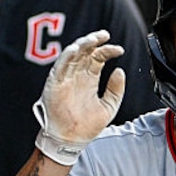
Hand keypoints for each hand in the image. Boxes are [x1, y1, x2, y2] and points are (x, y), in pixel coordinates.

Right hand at [33, 30, 126, 165]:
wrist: (71, 141)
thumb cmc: (87, 126)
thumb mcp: (109, 107)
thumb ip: (115, 89)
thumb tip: (120, 71)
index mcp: (89, 78)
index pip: (98, 57)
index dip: (108, 50)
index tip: (119, 50)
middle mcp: (77, 75)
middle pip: (85, 51)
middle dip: (94, 41)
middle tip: (105, 35)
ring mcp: (65, 78)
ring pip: (72, 55)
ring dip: (82, 45)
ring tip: (93, 40)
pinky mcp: (55, 83)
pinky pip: (60, 66)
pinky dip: (67, 56)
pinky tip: (76, 49)